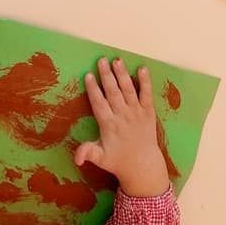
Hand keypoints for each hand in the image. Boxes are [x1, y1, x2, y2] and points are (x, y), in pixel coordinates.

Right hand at [74, 58, 168, 197]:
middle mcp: (123, 116)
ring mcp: (136, 112)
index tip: (88, 75)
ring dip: (122, 74)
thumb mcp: (100, 158)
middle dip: (106, 75)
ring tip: (117, 60)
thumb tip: (76, 157)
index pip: (99, 103)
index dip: (93, 89)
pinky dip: (145, 81)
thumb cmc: (118, 160)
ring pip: (128, 90)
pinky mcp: (148, 112)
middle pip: (113, 92)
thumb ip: (88, 153)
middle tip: (101, 60)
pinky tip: (142, 68)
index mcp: (109, 125)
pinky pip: (147, 94)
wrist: (142, 165)